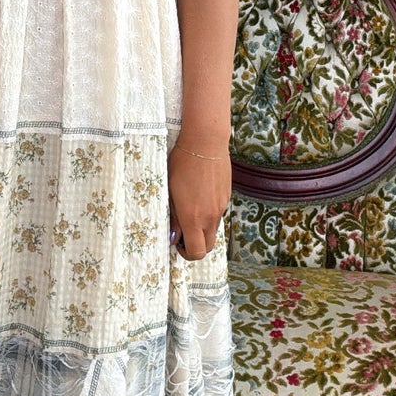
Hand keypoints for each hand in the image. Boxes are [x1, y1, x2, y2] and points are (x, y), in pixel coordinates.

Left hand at [167, 145, 230, 260]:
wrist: (205, 143)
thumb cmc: (182, 163)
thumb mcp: (170, 191)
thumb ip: (173, 216)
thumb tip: (174, 236)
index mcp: (193, 217)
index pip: (196, 252)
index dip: (186, 253)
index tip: (177, 243)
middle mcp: (210, 216)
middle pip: (208, 247)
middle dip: (196, 246)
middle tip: (183, 233)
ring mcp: (220, 207)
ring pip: (213, 230)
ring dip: (202, 229)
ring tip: (189, 209)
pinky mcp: (226, 197)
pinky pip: (218, 214)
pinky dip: (208, 214)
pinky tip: (199, 196)